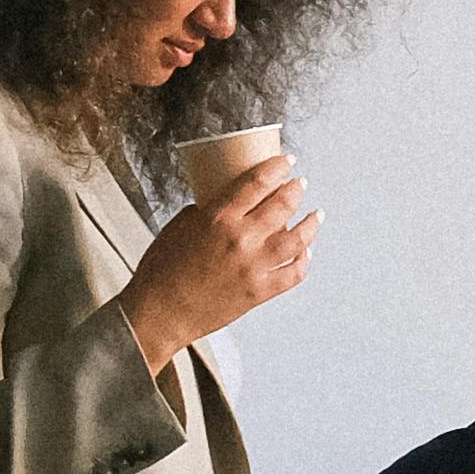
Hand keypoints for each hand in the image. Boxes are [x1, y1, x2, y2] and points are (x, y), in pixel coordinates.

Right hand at [127, 157, 312, 369]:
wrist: (159, 312)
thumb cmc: (161, 270)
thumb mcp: (178, 227)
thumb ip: (207, 211)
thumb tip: (225, 201)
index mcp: (218, 218)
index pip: (257, 182)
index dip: (277, 167)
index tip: (286, 161)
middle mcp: (240, 239)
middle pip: (283, 205)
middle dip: (295, 190)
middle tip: (299, 184)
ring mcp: (254, 267)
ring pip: (298, 239)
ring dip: (311, 224)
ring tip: (316, 215)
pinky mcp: (259, 292)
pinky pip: (294, 273)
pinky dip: (304, 260)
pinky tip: (306, 251)